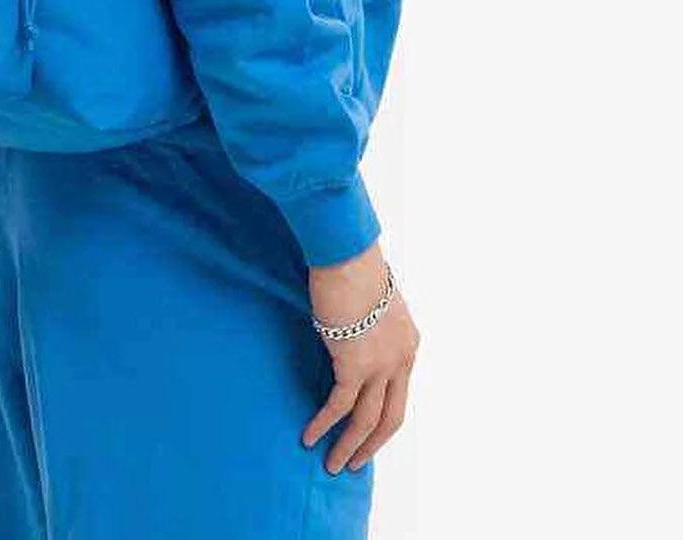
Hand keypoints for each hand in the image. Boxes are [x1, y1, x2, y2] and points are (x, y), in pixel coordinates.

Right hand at [301, 241, 419, 473]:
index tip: (368, 432)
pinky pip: (340, 406)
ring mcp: (380, 365)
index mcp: (408, 344)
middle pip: (391, 417)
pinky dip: (324, 424)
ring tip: (333, 464)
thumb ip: (371, 327)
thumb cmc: (355, 267)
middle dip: (373, 444)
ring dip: (349, 446)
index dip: (383, 416)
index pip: (399, 393)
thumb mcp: (374, 303)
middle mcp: (401, 359)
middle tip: (356, 463)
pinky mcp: (354, 364)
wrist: (347, 256)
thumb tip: (355, 335)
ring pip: (367, 420)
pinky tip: (310, 436)